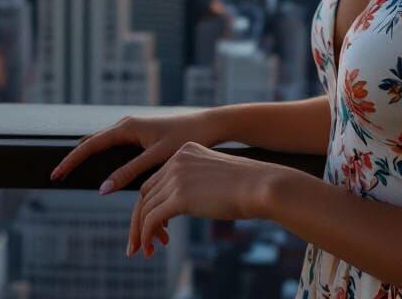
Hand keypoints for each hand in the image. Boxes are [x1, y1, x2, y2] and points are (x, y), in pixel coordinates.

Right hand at [49, 110, 224, 248]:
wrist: (208, 125)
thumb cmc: (185, 138)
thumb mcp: (157, 158)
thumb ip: (129, 172)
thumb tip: (102, 189)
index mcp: (128, 127)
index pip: (91, 144)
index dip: (72, 160)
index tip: (55, 175)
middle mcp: (126, 124)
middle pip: (92, 142)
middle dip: (75, 158)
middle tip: (56, 176)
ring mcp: (132, 128)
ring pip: (103, 143)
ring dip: (88, 158)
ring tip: (70, 172)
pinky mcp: (139, 134)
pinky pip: (114, 145)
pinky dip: (102, 156)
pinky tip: (97, 167)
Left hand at [127, 141, 278, 257]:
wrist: (260, 185)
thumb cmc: (245, 185)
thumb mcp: (214, 176)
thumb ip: (195, 183)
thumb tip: (183, 203)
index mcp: (185, 151)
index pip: (156, 180)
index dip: (152, 204)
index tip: (159, 226)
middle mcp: (177, 160)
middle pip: (146, 193)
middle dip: (141, 219)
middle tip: (143, 242)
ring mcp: (177, 176)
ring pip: (145, 208)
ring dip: (142, 232)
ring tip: (147, 250)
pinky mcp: (180, 196)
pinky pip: (151, 218)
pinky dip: (146, 235)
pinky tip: (151, 249)